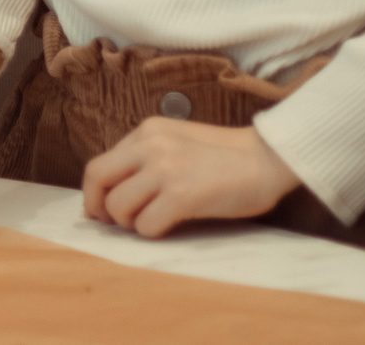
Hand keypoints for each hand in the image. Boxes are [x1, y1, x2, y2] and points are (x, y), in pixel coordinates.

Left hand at [82, 120, 300, 237]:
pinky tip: (169, 227)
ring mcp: (166, 169)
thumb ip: (147, 157)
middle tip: (110, 223)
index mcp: (148, 131)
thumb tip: (117, 189)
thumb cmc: (227, 156)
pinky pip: (146, 224)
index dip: (95, 192)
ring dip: (129, 223)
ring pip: (118, 206)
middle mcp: (151, 145)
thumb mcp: (178, 141)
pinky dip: (152, 232)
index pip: (100, 163)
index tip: (101, 210)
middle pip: (97, 179)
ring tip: (150, 222)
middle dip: (97, 207)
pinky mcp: (183, 195)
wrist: (269, 158)